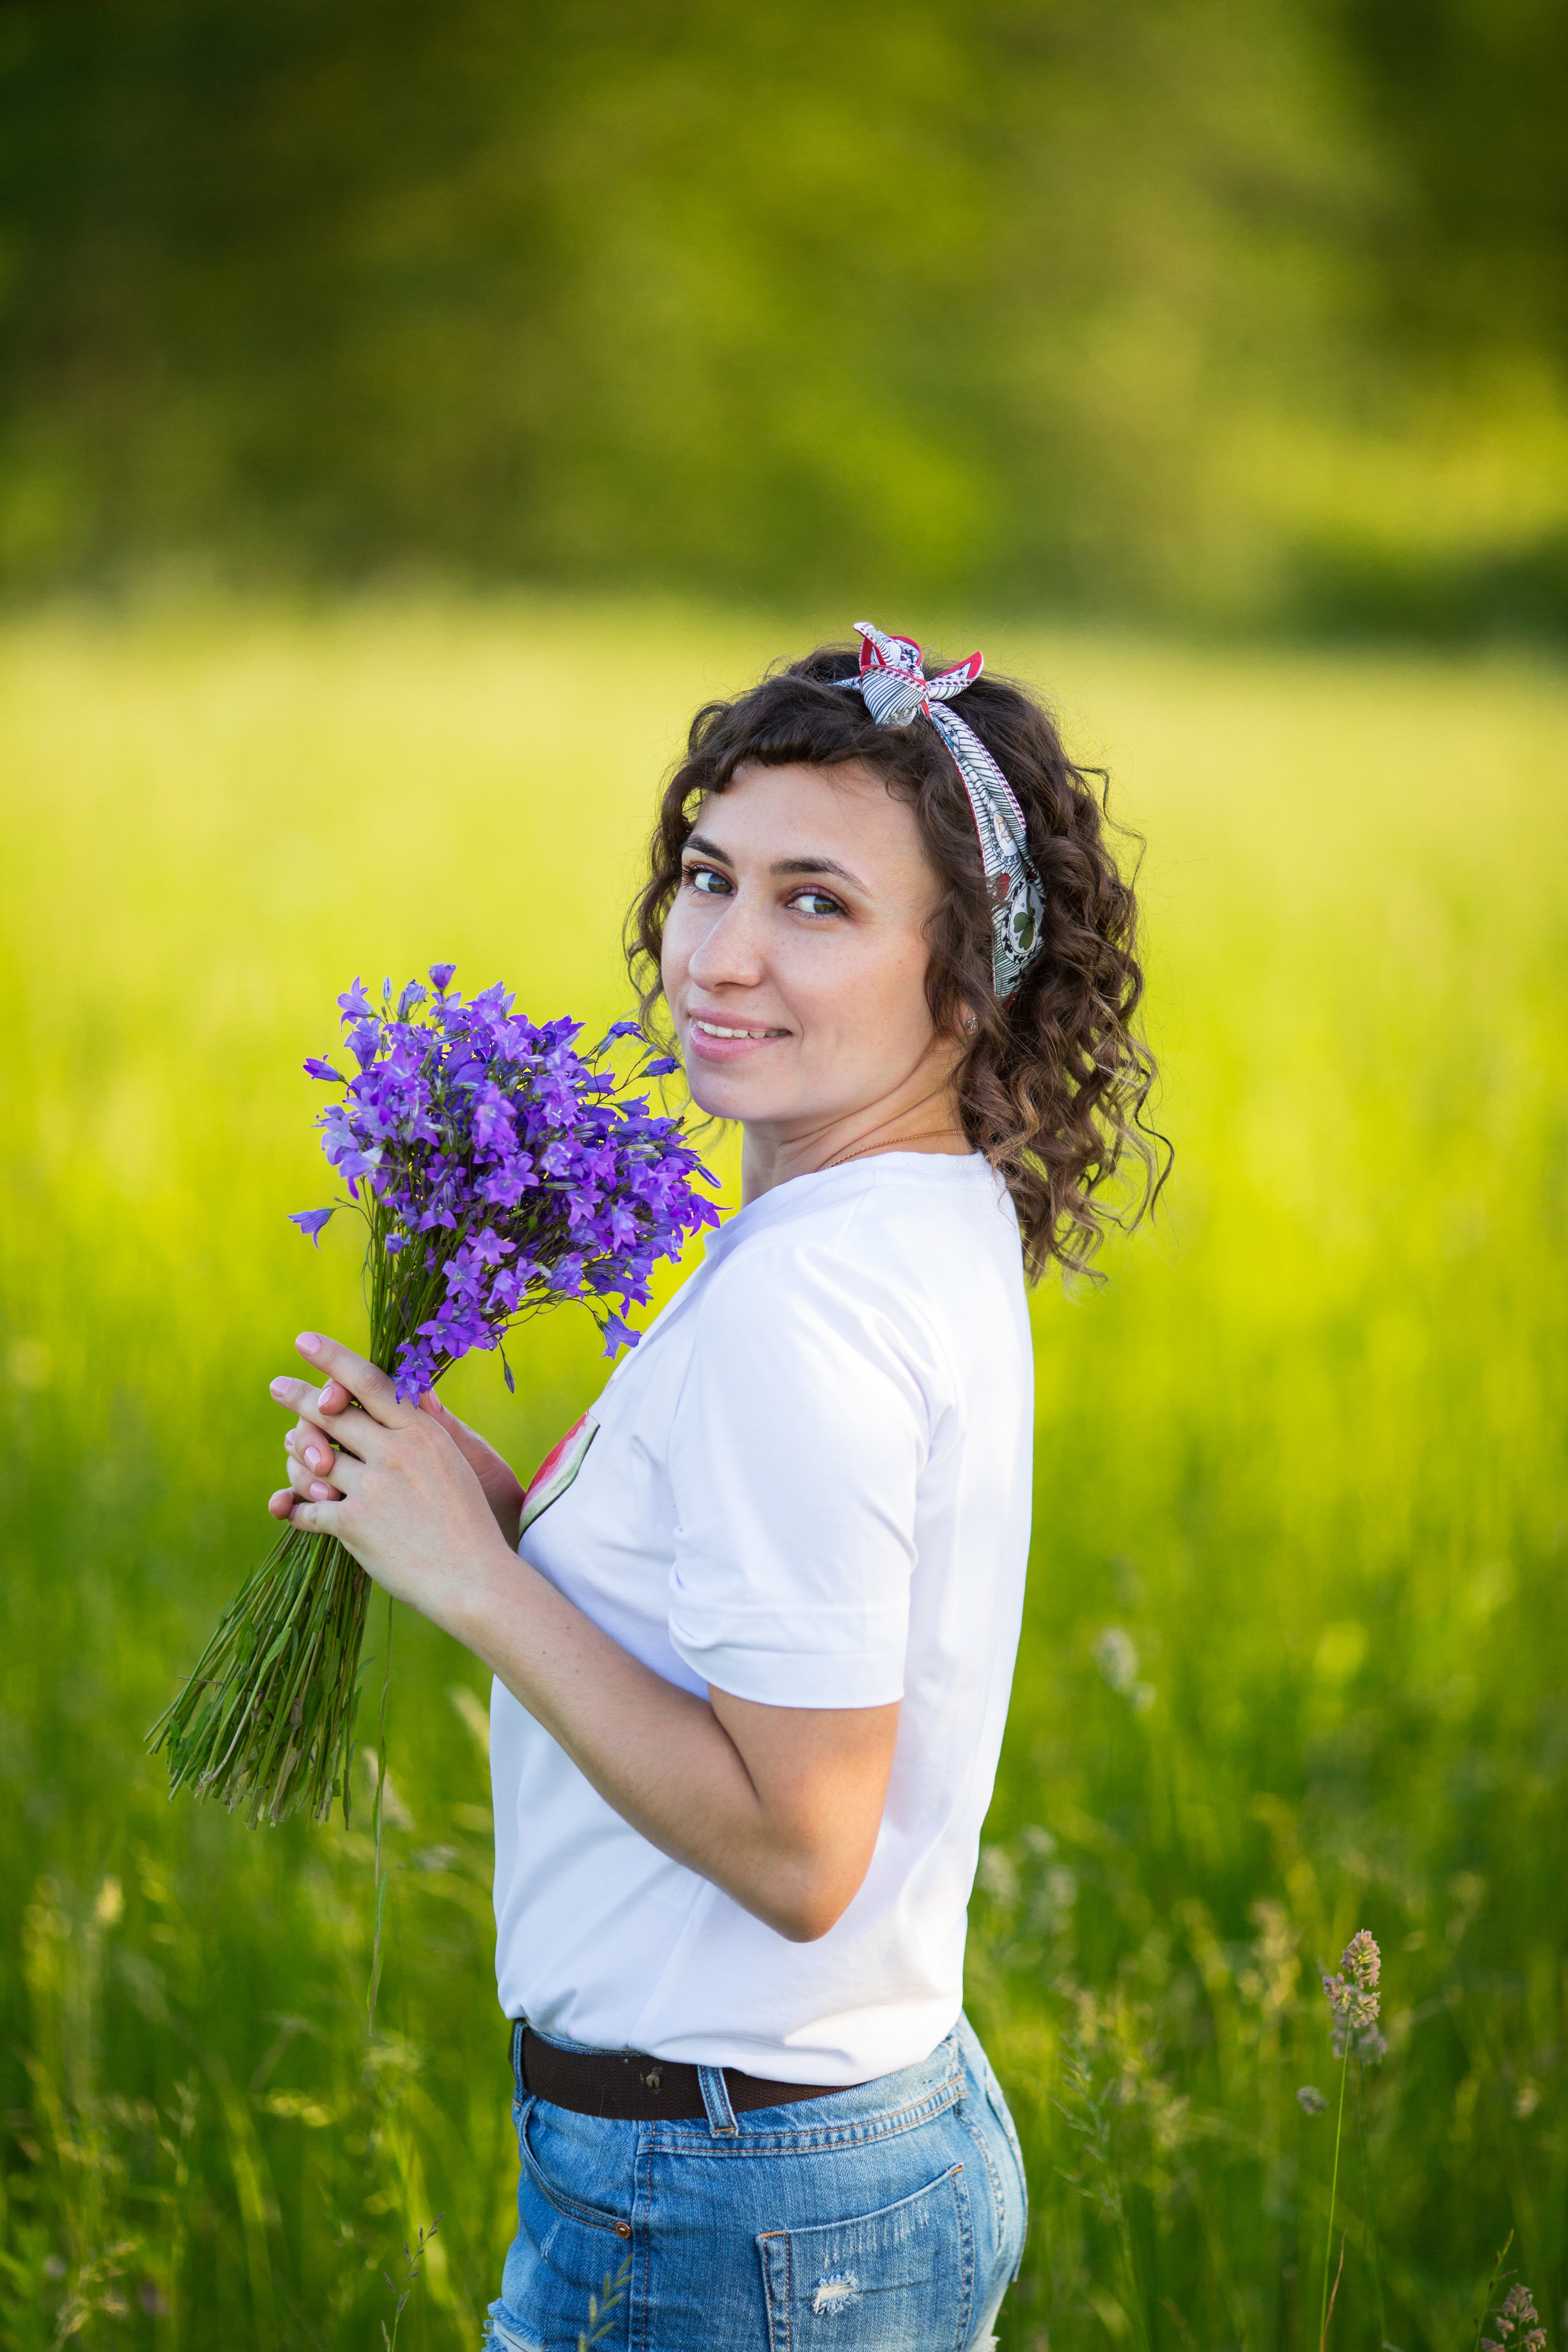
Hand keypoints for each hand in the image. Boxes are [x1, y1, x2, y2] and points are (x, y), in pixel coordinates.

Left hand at [270, 1358, 524, 1547]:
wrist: (475, 1577)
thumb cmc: (470, 1519)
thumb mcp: (457, 1461)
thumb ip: (429, 1426)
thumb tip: (415, 1387)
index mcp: (422, 1433)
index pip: (369, 1382)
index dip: (333, 1359)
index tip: (304, 1341)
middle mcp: (394, 1453)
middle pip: (332, 1415)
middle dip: (297, 1397)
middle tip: (277, 1386)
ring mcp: (371, 1489)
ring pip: (311, 1460)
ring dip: (297, 1457)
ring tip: (291, 1452)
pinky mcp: (354, 1526)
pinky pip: (307, 1508)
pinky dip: (295, 1507)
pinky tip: (288, 1507)